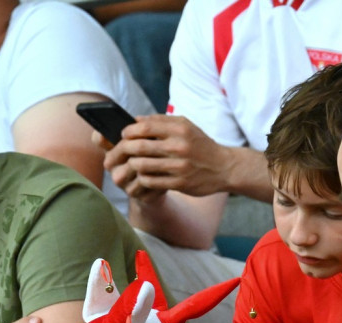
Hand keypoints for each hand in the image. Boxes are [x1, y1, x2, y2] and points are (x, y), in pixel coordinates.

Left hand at [104, 114, 231, 199]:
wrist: (225, 168)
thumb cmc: (201, 145)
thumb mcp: (186, 126)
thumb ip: (162, 121)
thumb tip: (135, 120)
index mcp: (179, 129)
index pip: (144, 126)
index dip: (128, 131)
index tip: (123, 135)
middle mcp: (179, 146)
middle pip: (139, 146)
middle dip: (122, 150)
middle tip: (116, 154)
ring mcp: (179, 166)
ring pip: (142, 165)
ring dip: (130, 166)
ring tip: (127, 166)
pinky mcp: (180, 183)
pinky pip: (151, 181)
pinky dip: (141, 179)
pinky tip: (141, 177)